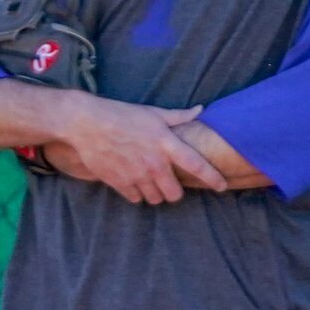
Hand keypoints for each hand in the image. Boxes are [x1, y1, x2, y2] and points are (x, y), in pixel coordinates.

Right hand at [33, 93, 226, 203]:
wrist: (87, 124)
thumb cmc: (122, 115)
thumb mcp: (153, 113)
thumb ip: (178, 116)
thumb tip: (200, 110)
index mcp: (166, 144)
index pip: (197, 165)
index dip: (213, 178)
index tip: (222, 186)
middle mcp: (154, 163)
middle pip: (175, 193)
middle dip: (174, 191)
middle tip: (169, 183)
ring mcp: (136, 175)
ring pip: (156, 199)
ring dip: (156, 193)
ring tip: (150, 182)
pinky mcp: (120, 183)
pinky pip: (136, 199)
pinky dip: (138, 194)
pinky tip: (134, 181)